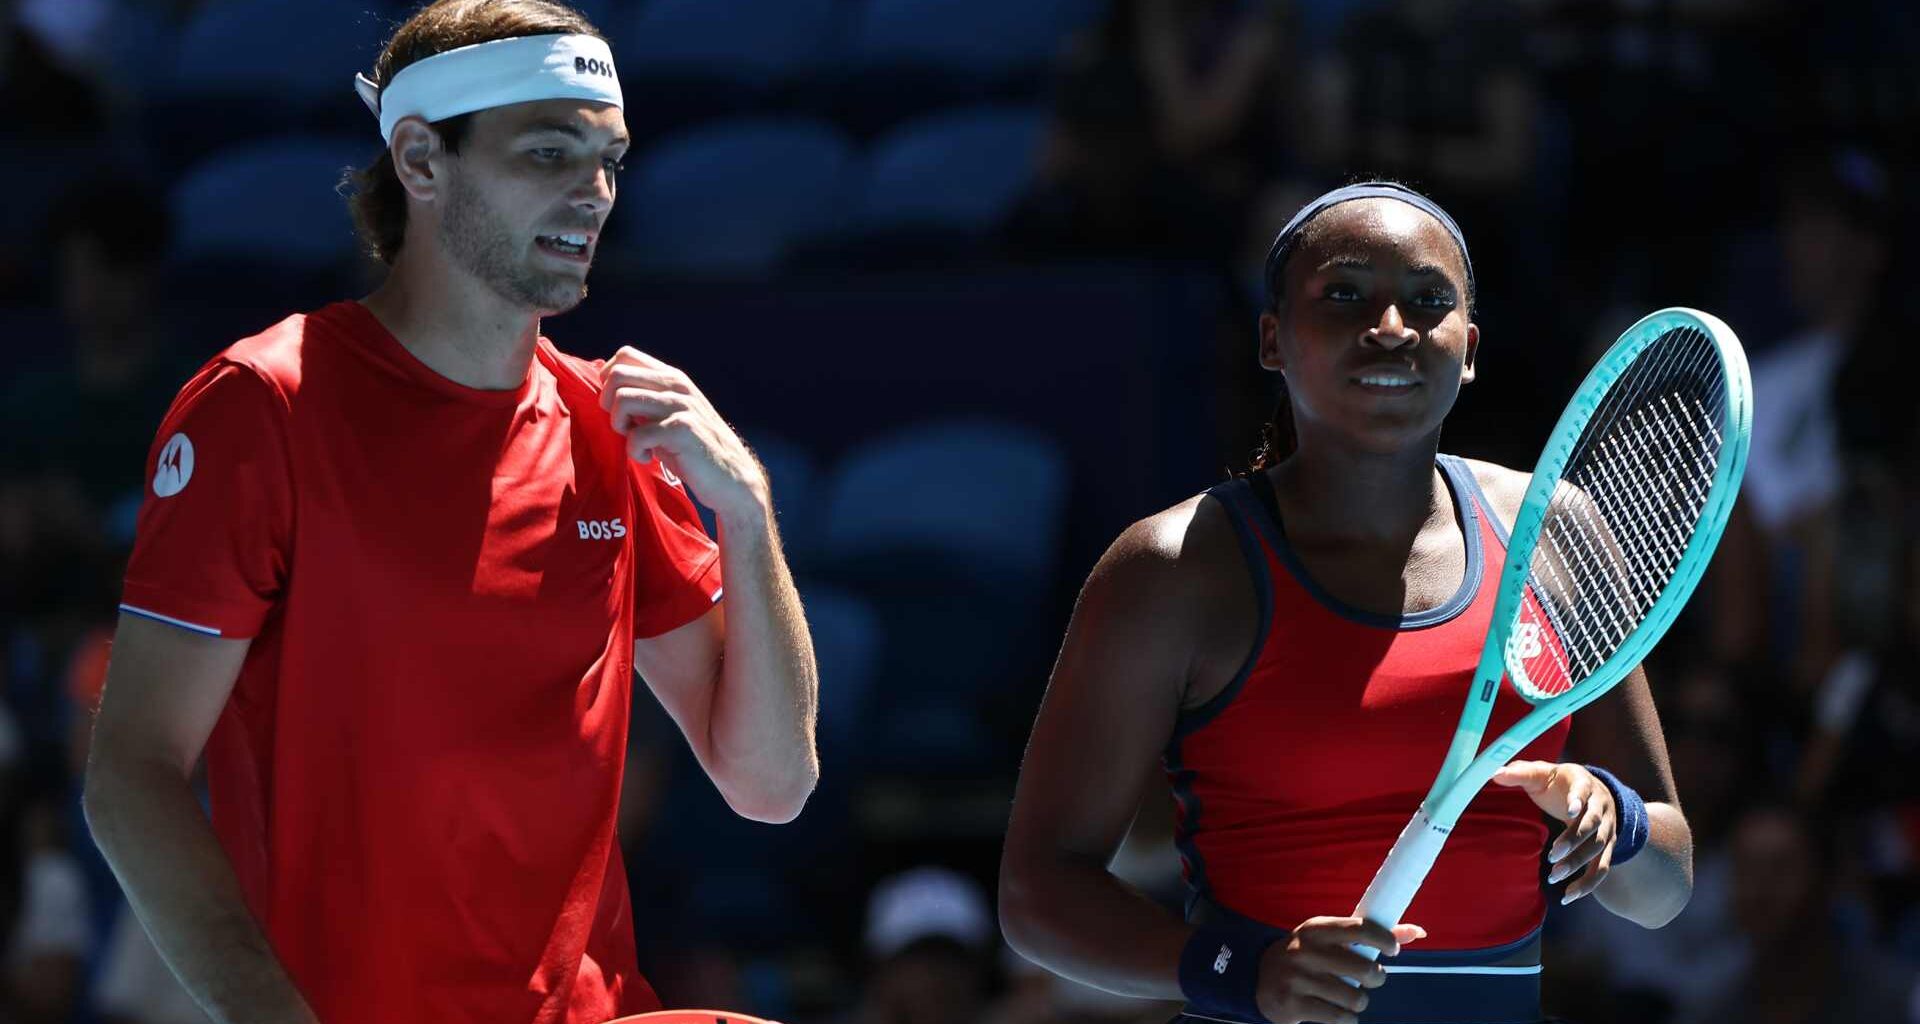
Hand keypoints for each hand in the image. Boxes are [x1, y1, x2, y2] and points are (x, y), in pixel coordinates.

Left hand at [598, 347, 766, 522]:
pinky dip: (634, 451)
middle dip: (607, 403)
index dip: (609, 380)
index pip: (626, 356)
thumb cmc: (693, 449)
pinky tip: (648, 458)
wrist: (731, 478)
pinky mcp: (682, 430)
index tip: (618, 407)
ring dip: (619, 426)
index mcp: (672, 378)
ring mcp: (681, 406)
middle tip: (623, 426)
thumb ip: (647, 400)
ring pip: (622, 399)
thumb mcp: (670, 415)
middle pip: (617, 375)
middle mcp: (677, 385)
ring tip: (636, 442)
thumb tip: (607, 391)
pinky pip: (636, 435)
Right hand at [1255, 916, 1425, 1023]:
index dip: (1384, 939)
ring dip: (1358, 1001)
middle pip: (1364, 969)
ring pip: (1355, 998)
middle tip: (1369, 978)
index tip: (1393, 950)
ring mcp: (1297, 978)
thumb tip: (1418, 931)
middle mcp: (1305, 950)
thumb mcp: (1330, 938)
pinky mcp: (1293, 1004)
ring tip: (1347, 996)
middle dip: (1375, 977)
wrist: (1259, 977)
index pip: (1360, 927)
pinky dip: (1346, 1019)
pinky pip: (1340, 1018)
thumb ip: (1371, 935)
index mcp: (1316, 928)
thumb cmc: (1309, 955)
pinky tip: (1337, 1012)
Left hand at [1491, 760, 1615, 903]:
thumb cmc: (1560, 782)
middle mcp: (1601, 806)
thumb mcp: (1542, 772)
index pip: (1584, 791)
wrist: (1594, 790)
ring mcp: (1607, 828)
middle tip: (1553, 854)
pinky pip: (1601, 868)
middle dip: (1574, 840)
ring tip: (1554, 876)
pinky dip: (1588, 884)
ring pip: (1598, 848)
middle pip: (1593, 825)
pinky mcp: (1606, 847)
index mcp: (1584, 783)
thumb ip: (1520, 773)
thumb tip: (1494, 773)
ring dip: (1578, 863)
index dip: (1578, 800)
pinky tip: (1568, 896)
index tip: (1569, 811)